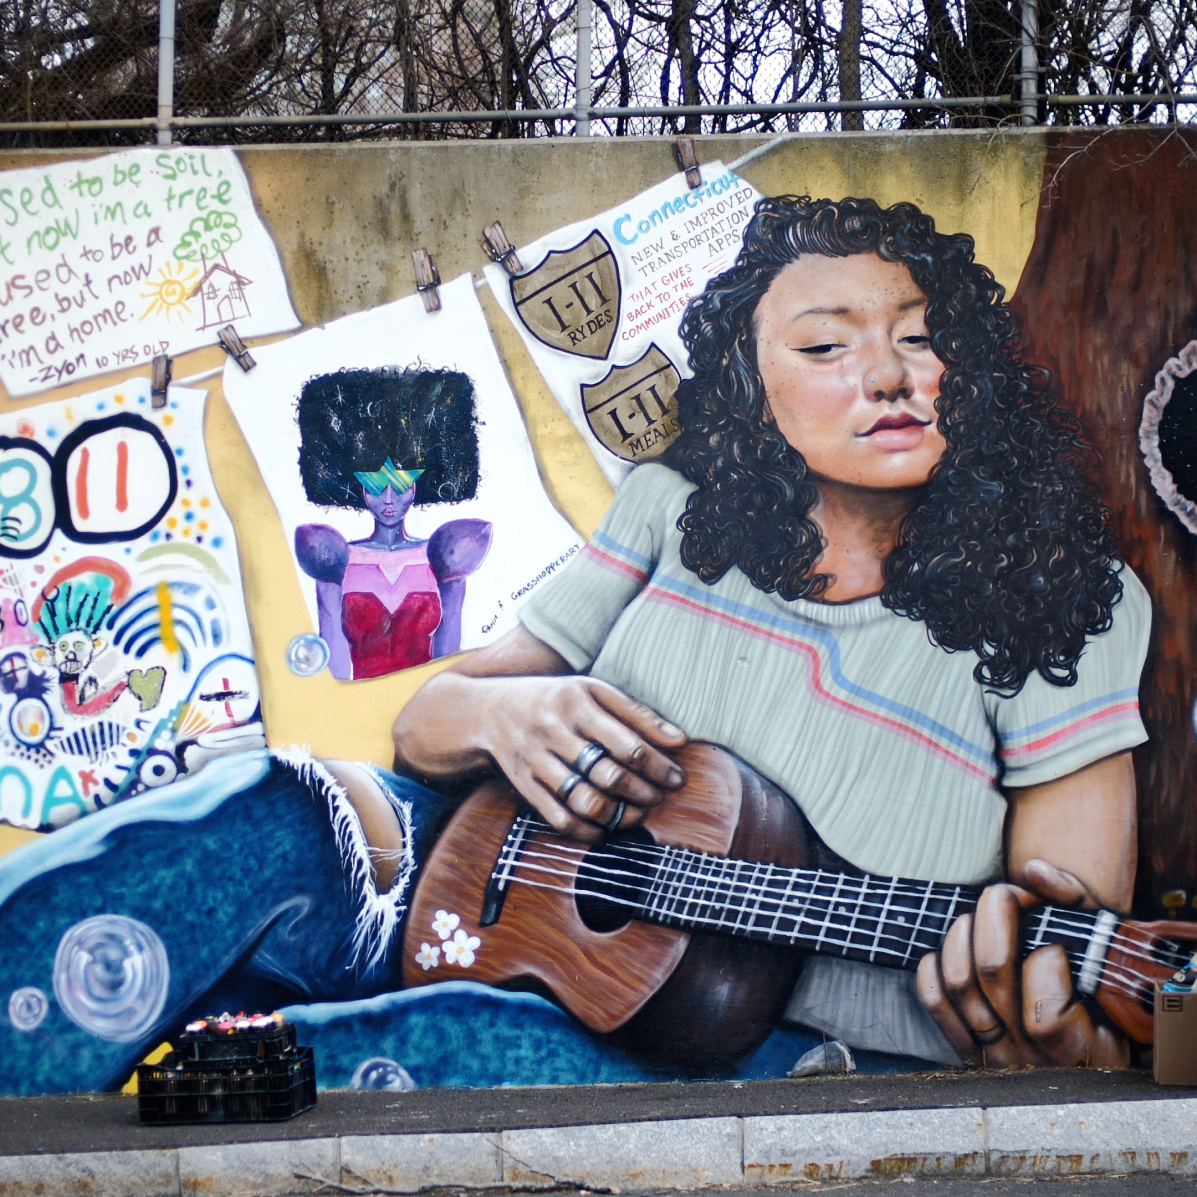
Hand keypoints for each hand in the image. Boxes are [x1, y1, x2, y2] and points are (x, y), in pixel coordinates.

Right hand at [477, 674, 686, 841]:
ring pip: (585, 800)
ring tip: (638, 815)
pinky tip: (605, 829)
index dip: (658, 766)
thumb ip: (636, 712)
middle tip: (659, 797)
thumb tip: (679, 740)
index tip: (677, 779)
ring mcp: (536, 760)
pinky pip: (558, 817)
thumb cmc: (553, 698)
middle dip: (642, 793)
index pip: (627, 743)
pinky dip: (586, 830)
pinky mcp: (523, 784)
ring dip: (618, 815)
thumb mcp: (591, 690)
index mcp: (577, 702)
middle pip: (608, 774)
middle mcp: (554, 730)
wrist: (486, 710)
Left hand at [915, 858, 1129, 1067]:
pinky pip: (935, 1002)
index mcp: (1080, 1050)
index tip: (1057, 937)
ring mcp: (994, 1056)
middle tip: (1006, 895)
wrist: (1085, 1056)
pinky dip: (934, 966)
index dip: (1047, 956)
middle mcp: (1031, 1059)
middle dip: (995, 917)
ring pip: (959, 983)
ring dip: (962, 934)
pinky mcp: (966, 1050)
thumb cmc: (1101, 995)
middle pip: (993, 973)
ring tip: (979, 916)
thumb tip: (1035, 871)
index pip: (1046, 1012)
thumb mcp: (1108, 961)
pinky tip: (952, 947)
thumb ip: (1077, 907)